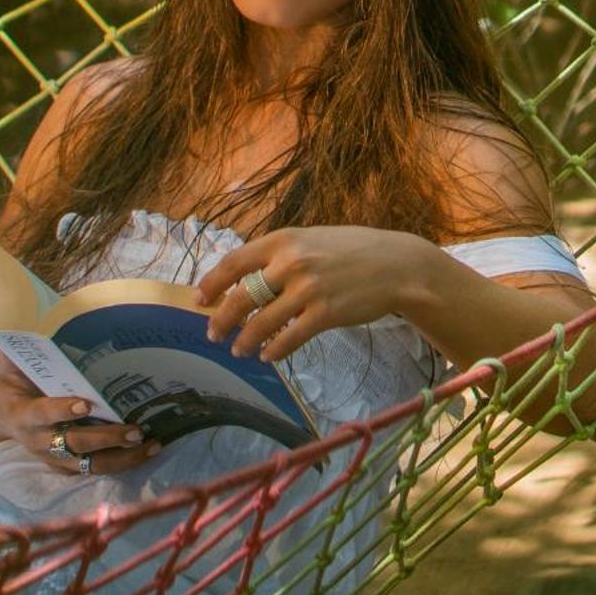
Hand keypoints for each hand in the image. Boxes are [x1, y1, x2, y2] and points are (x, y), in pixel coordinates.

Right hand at [0, 348, 154, 474]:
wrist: (0, 415)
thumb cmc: (10, 382)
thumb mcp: (6, 362)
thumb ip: (13, 348)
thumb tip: (25, 324)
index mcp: (23, 413)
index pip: (42, 414)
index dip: (62, 410)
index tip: (86, 404)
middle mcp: (39, 440)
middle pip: (74, 444)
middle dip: (106, 439)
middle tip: (135, 431)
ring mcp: (53, 457)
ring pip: (89, 465)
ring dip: (121, 458)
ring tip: (150, 445)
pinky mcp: (65, 465)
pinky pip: (94, 469)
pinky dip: (120, 463)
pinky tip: (145, 452)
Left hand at [196, 227, 420, 363]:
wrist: (396, 265)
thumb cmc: (351, 250)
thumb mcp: (310, 239)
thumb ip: (280, 254)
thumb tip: (245, 277)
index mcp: (283, 240)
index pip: (234, 262)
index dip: (212, 283)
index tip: (200, 299)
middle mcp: (291, 263)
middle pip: (241, 296)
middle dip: (221, 319)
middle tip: (212, 333)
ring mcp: (308, 289)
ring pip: (262, 322)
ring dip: (245, 340)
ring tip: (239, 349)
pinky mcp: (326, 314)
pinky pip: (289, 338)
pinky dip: (274, 350)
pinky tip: (268, 355)